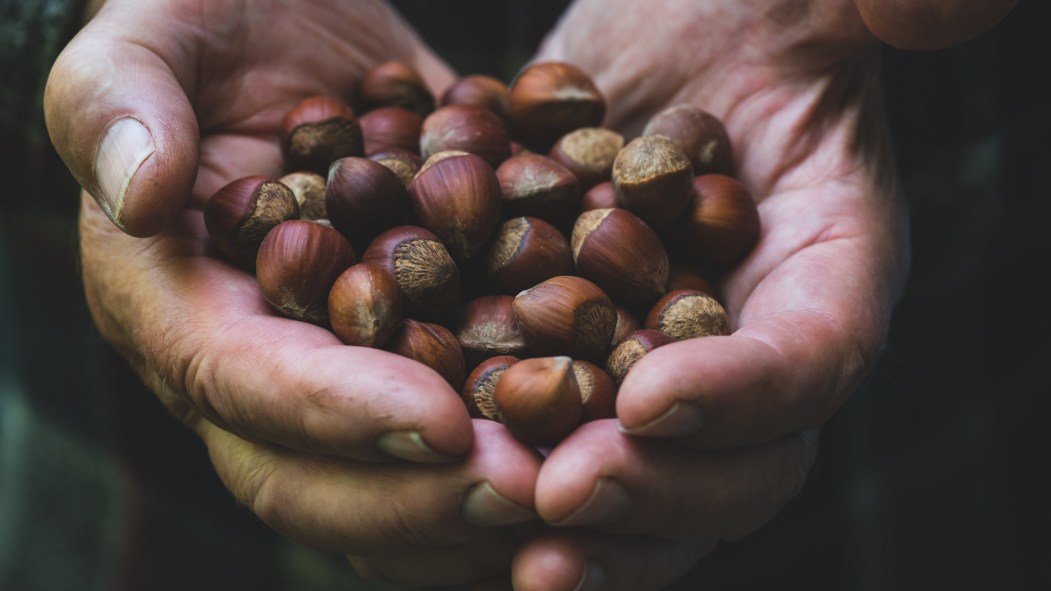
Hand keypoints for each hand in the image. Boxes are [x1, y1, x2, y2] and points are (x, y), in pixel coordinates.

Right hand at [46, 1, 541, 585]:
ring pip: (386, 485)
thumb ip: (123, 100)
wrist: (299, 31)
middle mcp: (251, 363)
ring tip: (577, 491)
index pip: (240, 381)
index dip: (335, 413)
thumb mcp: (158, 33)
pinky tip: (603, 451)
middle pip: (310, 474)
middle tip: (532, 489)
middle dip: (418, 495)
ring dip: (477, 510)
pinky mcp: (410, 355)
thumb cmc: (216, 19)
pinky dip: (520, 456)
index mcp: (171, 301)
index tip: (442, 421)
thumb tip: (143, 195)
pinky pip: (454, 434)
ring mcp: (335, 371)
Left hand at [508, 1, 1011, 588]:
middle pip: (738, 466)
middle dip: (658, 495)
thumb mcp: (817, 1)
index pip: (814, 358)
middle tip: (566, 498)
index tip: (652, 399)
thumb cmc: (743, 8)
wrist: (662, 35)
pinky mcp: (582, 365)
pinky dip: (515, 487)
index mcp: (829, 271)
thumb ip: (894, 6)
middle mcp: (752, 345)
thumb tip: (942, 13)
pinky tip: (448, 498)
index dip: (747, 393)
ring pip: (649, 485)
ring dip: (590, 530)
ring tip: (520, 549)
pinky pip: (563, 449)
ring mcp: (666, 367)